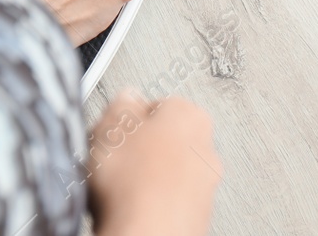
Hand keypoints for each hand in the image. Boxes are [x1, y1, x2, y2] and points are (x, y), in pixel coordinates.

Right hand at [88, 90, 220, 235]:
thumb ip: (122, 104)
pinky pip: (167, 202)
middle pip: (163, 140)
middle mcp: (206, 150)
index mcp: (191, 116)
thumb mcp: (111, 125)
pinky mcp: (195, 218)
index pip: (158, 105)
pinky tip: (130, 208)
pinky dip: (150, 204)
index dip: (128, 117)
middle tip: (112, 158)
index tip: (114, 128)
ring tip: (116, 188)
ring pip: (165, 173)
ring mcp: (203, 187)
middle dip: (138, 148)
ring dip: (144, 178)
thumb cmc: (133, 184)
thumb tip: (127, 99)